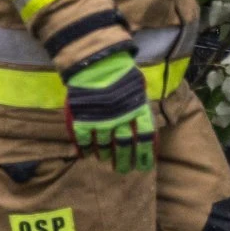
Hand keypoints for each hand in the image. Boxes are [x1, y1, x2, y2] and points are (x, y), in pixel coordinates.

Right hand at [62, 48, 155, 172]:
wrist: (96, 61)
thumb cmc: (122, 73)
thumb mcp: (139, 88)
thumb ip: (142, 108)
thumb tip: (147, 129)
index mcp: (138, 109)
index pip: (145, 138)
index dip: (145, 154)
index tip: (144, 167)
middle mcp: (121, 118)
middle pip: (124, 146)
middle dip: (124, 160)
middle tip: (122, 169)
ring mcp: (101, 120)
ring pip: (104, 146)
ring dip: (105, 155)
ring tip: (105, 159)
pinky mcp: (83, 119)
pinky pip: (84, 141)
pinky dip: (85, 149)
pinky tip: (86, 155)